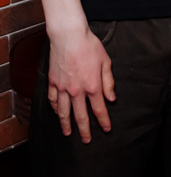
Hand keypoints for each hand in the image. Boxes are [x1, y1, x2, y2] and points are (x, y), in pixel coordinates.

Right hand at [47, 26, 115, 141]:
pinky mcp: (53, 82)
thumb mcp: (106, 62)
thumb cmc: (89, 46)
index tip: (106, 129)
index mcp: (93, 86)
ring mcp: (63, 87)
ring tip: (68, 134)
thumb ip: (108, 82)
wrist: (69, 36)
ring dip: (66, 124)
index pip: (99, 109)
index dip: (103, 121)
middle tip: (87, 140)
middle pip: (80, 116)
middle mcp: (77, 91)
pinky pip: (53, 100)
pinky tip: (58, 113)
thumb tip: (111, 98)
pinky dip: (55, 109)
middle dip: (85, 130)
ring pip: (64, 112)